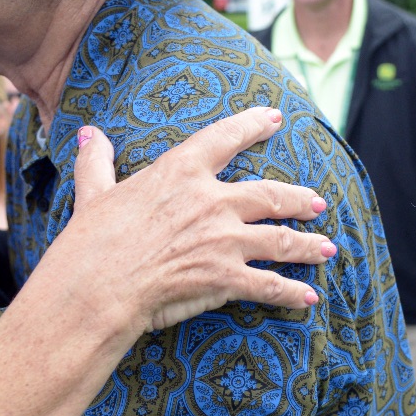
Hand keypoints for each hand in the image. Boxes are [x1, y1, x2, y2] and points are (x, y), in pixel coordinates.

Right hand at [70, 107, 332, 333]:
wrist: (98, 286)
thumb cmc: (91, 241)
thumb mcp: (93, 192)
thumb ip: (97, 161)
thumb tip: (90, 134)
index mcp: (180, 171)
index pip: (225, 138)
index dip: (253, 125)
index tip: (274, 118)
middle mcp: (211, 201)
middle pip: (268, 195)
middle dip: (297, 199)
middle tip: (316, 202)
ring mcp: (224, 240)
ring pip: (279, 239)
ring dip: (306, 245)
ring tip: (326, 248)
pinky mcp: (226, 277)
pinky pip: (269, 285)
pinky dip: (291, 292)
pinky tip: (308, 297)